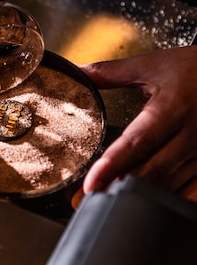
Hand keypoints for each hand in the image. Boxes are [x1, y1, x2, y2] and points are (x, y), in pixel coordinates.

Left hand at [81, 46, 196, 200]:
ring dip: (140, 194)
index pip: (137, 142)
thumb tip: (78, 74)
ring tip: (110, 198)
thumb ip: (110, 72)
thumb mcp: (151, 65)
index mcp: (172, 108)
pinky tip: (144, 199)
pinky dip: (164, 196)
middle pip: (151, 170)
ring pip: (169, 184)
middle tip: (90, 197)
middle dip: (119, 185)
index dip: (112, 164)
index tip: (91, 183)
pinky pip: (188, 189)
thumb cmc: (192, 69)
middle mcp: (190, 134)